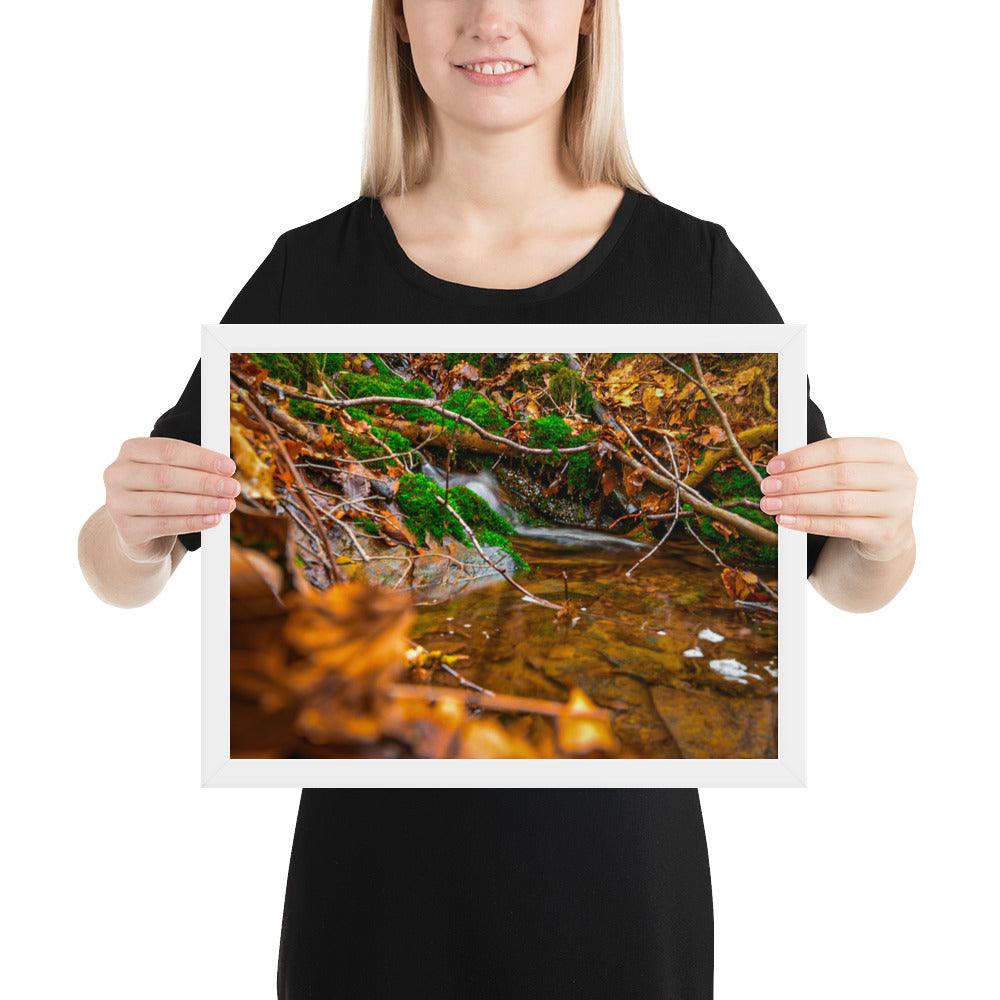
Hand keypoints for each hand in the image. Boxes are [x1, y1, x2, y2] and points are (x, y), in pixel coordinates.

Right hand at [103, 437, 238, 559]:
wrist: (140, 528)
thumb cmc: (163, 491)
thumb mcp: (174, 472)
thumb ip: (194, 466)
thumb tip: (226, 471)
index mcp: (131, 450)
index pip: (168, 450)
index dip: (201, 458)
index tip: (229, 467)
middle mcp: (118, 474)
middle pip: (165, 476)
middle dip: (204, 482)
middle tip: (232, 488)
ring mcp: (117, 503)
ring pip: (164, 503)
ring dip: (201, 504)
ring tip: (227, 505)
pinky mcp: (126, 529)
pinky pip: (164, 525)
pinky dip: (192, 522)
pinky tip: (213, 520)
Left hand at [758, 437, 916, 560]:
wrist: (887, 535)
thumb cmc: (862, 495)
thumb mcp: (853, 473)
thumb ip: (824, 464)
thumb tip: (779, 467)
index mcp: (889, 451)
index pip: (840, 448)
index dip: (803, 456)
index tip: (775, 466)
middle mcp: (900, 477)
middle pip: (839, 475)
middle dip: (797, 481)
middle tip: (768, 487)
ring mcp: (899, 506)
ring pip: (839, 502)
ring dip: (798, 503)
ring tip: (772, 505)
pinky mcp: (888, 533)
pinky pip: (841, 527)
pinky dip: (809, 523)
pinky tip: (787, 521)